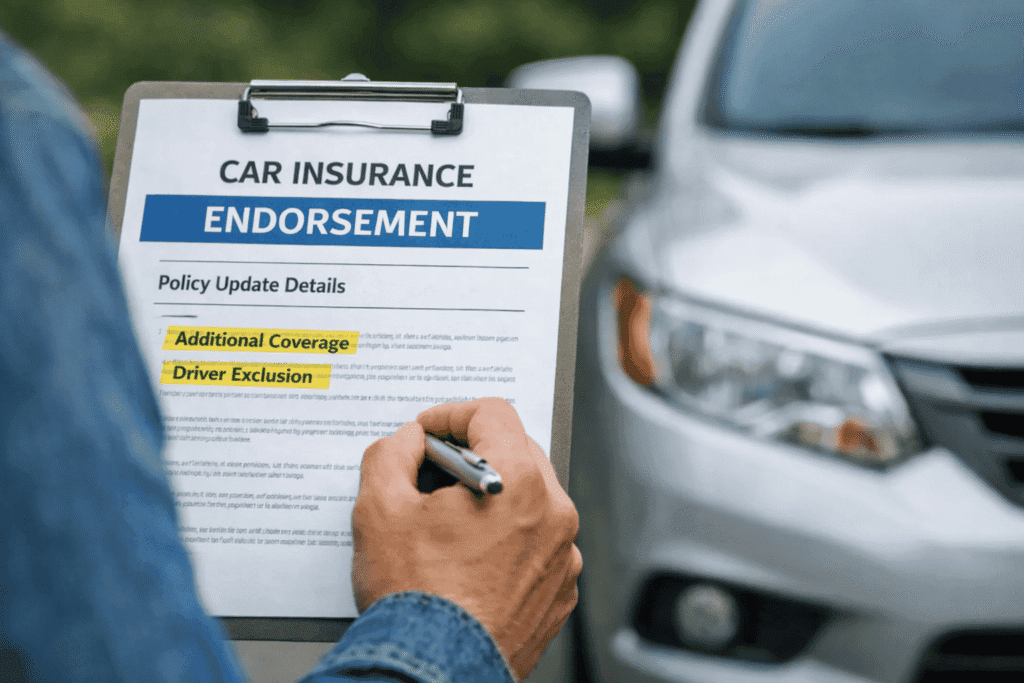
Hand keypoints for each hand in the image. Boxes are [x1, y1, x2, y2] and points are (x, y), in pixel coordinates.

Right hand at [351, 398, 581, 680]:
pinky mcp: (560, 591)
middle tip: (432, 474)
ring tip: (449, 523)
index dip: (451, 414)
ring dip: (493, 496)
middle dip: (473, 453)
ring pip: (530, 499)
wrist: (434, 674)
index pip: (492, 413)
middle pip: (517, 451)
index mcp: (518, 482)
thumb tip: (409, 442)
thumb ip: (392, 454)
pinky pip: (538, 542)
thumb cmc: (413, 600)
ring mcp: (563, 556)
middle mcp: (554, 514)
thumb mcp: (379, 509)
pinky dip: (509, 538)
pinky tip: (471, 559)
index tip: (427, 432)